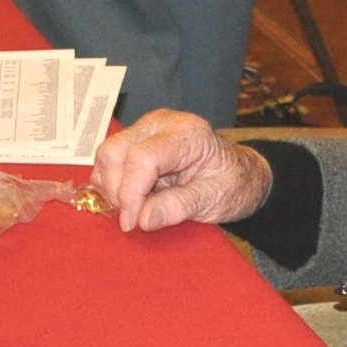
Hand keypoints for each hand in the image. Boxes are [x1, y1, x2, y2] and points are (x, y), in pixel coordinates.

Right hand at [92, 109, 271, 234]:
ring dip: (112, 187)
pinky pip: (110, 159)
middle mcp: (162, 123)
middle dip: (117, 191)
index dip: (131, 193)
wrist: (239, 173)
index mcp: (188, 134)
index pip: (143, 158)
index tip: (133, 222)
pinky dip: (112, 182)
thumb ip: (180, 207)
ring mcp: (146, 128)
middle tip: (132, 219)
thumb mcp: (215, 199)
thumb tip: (143, 219)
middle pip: (115, 152)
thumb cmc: (232, 183)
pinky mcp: (136, 138)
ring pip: (107, 154)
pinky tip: (131, 198)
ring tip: (135, 209)